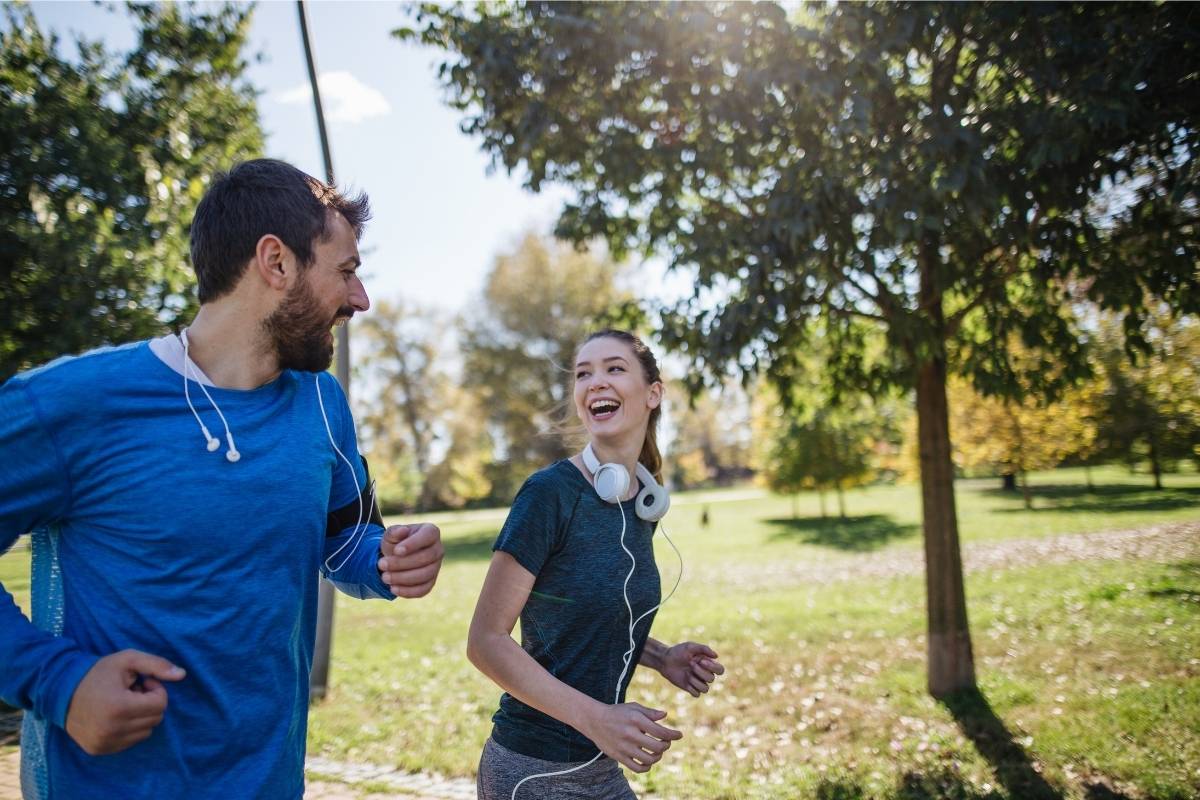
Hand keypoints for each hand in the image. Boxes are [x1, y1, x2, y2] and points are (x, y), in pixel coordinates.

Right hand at [64, 650, 185, 755]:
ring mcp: (104, 742)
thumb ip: (156, 665)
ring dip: (140, 716)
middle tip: (132, 692)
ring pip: (145, 732)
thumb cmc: (98, 673)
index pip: (160, 704)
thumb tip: (182, 675)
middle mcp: (112, 729)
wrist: (61, 692)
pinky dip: (130, 728)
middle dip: (149, 703)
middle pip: (155, 719)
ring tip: (123, 703)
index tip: (141, 683)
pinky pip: (130, 741)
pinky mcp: (99, 749)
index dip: (155, 690)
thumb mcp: (128, 660)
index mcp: (119, 707)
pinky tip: (114, 715)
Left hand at [378, 523, 442, 597]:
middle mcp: (438, 549)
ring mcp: (436, 567)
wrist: (395, 558)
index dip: (413, 544)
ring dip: (403, 578)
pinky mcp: (431, 582)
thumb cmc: (396, 543)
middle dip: (402, 563)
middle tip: (381, 564)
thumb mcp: (391, 535)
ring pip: (425, 575)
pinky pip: (423, 589)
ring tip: (385, 577)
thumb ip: (394, 531)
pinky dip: (408, 591)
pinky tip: (393, 588)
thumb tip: (402, 530)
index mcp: (431, 532)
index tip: (396, 551)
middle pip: (426, 558)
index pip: (428, 536)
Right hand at [581, 702, 681, 772]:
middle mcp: (631, 734)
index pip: (661, 732)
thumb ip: (650, 712)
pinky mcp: (619, 756)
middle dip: (666, 745)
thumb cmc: (617, 712)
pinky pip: (637, 768)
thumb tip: (665, 715)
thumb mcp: (633, 707)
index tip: (679, 735)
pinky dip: (646, 767)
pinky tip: (648, 761)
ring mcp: (624, 747)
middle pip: (657, 747)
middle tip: (666, 743)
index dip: (673, 735)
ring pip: (649, 759)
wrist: (594, 720)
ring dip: (658, 756)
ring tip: (657, 751)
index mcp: (636, 720)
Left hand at [660, 642, 723, 696]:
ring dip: (696, 681)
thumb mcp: (690, 646)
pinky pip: (697, 694)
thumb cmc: (679, 651)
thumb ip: (704, 649)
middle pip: (711, 679)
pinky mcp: (690, 688)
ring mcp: (698, 682)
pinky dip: (691, 688)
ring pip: (705, 689)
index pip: (720, 670)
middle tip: (690, 664)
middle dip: (700, 672)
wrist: (665, 660)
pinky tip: (685, 681)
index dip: (713, 668)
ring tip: (687, 674)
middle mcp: (705, 674)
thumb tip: (716, 656)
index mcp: (708, 664)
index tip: (700, 661)